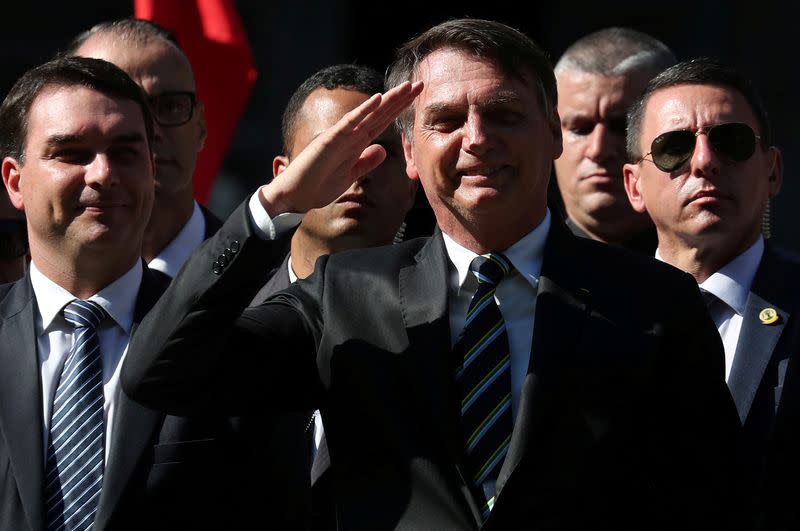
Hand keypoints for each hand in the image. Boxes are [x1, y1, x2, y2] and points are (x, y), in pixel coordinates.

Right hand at [259, 80, 422, 214]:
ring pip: (369, 113)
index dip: (400, 110)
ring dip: (389, 100)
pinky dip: (363, 110)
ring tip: (407, 87)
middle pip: (381, 113)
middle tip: (421, 84)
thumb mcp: (351, 175)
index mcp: (357, 143)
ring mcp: (341, 135)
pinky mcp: (330, 139)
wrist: (296, 195)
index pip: (383, 122)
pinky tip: (378, 99)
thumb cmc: (319, 186)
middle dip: (401, 99)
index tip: (416, 98)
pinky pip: (350, 123)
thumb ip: (366, 162)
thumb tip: (383, 151)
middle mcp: (351, 135)